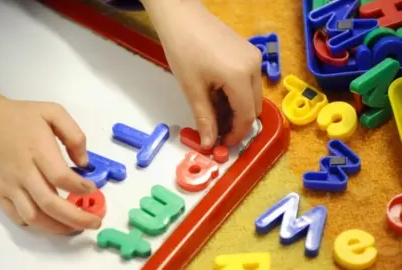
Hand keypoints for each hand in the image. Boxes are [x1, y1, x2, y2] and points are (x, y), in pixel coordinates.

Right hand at [0, 78, 100, 234]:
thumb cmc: (19, 116)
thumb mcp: (52, 112)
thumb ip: (74, 135)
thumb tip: (84, 163)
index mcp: (38, 149)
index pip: (61, 177)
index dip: (80, 188)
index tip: (92, 189)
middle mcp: (23, 171)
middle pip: (50, 204)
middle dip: (76, 218)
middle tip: (95, 222)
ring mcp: (9, 185)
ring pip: (34, 217)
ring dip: (57, 227)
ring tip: (76, 227)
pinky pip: (17, 217)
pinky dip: (36, 225)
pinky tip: (51, 222)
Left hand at [142, 0, 262, 147]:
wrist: (181, 16)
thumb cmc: (183, 50)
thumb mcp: (192, 89)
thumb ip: (205, 118)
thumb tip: (209, 144)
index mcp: (240, 76)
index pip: (246, 116)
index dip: (236, 134)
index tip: (222, 144)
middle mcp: (254, 67)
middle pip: (254, 107)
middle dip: (236, 123)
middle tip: (215, 129)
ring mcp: (254, 57)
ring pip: (252, 95)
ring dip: (236, 108)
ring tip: (212, 110)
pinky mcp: (249, 52)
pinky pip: (249, 81)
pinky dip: (237, 93)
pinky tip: (217, 93)